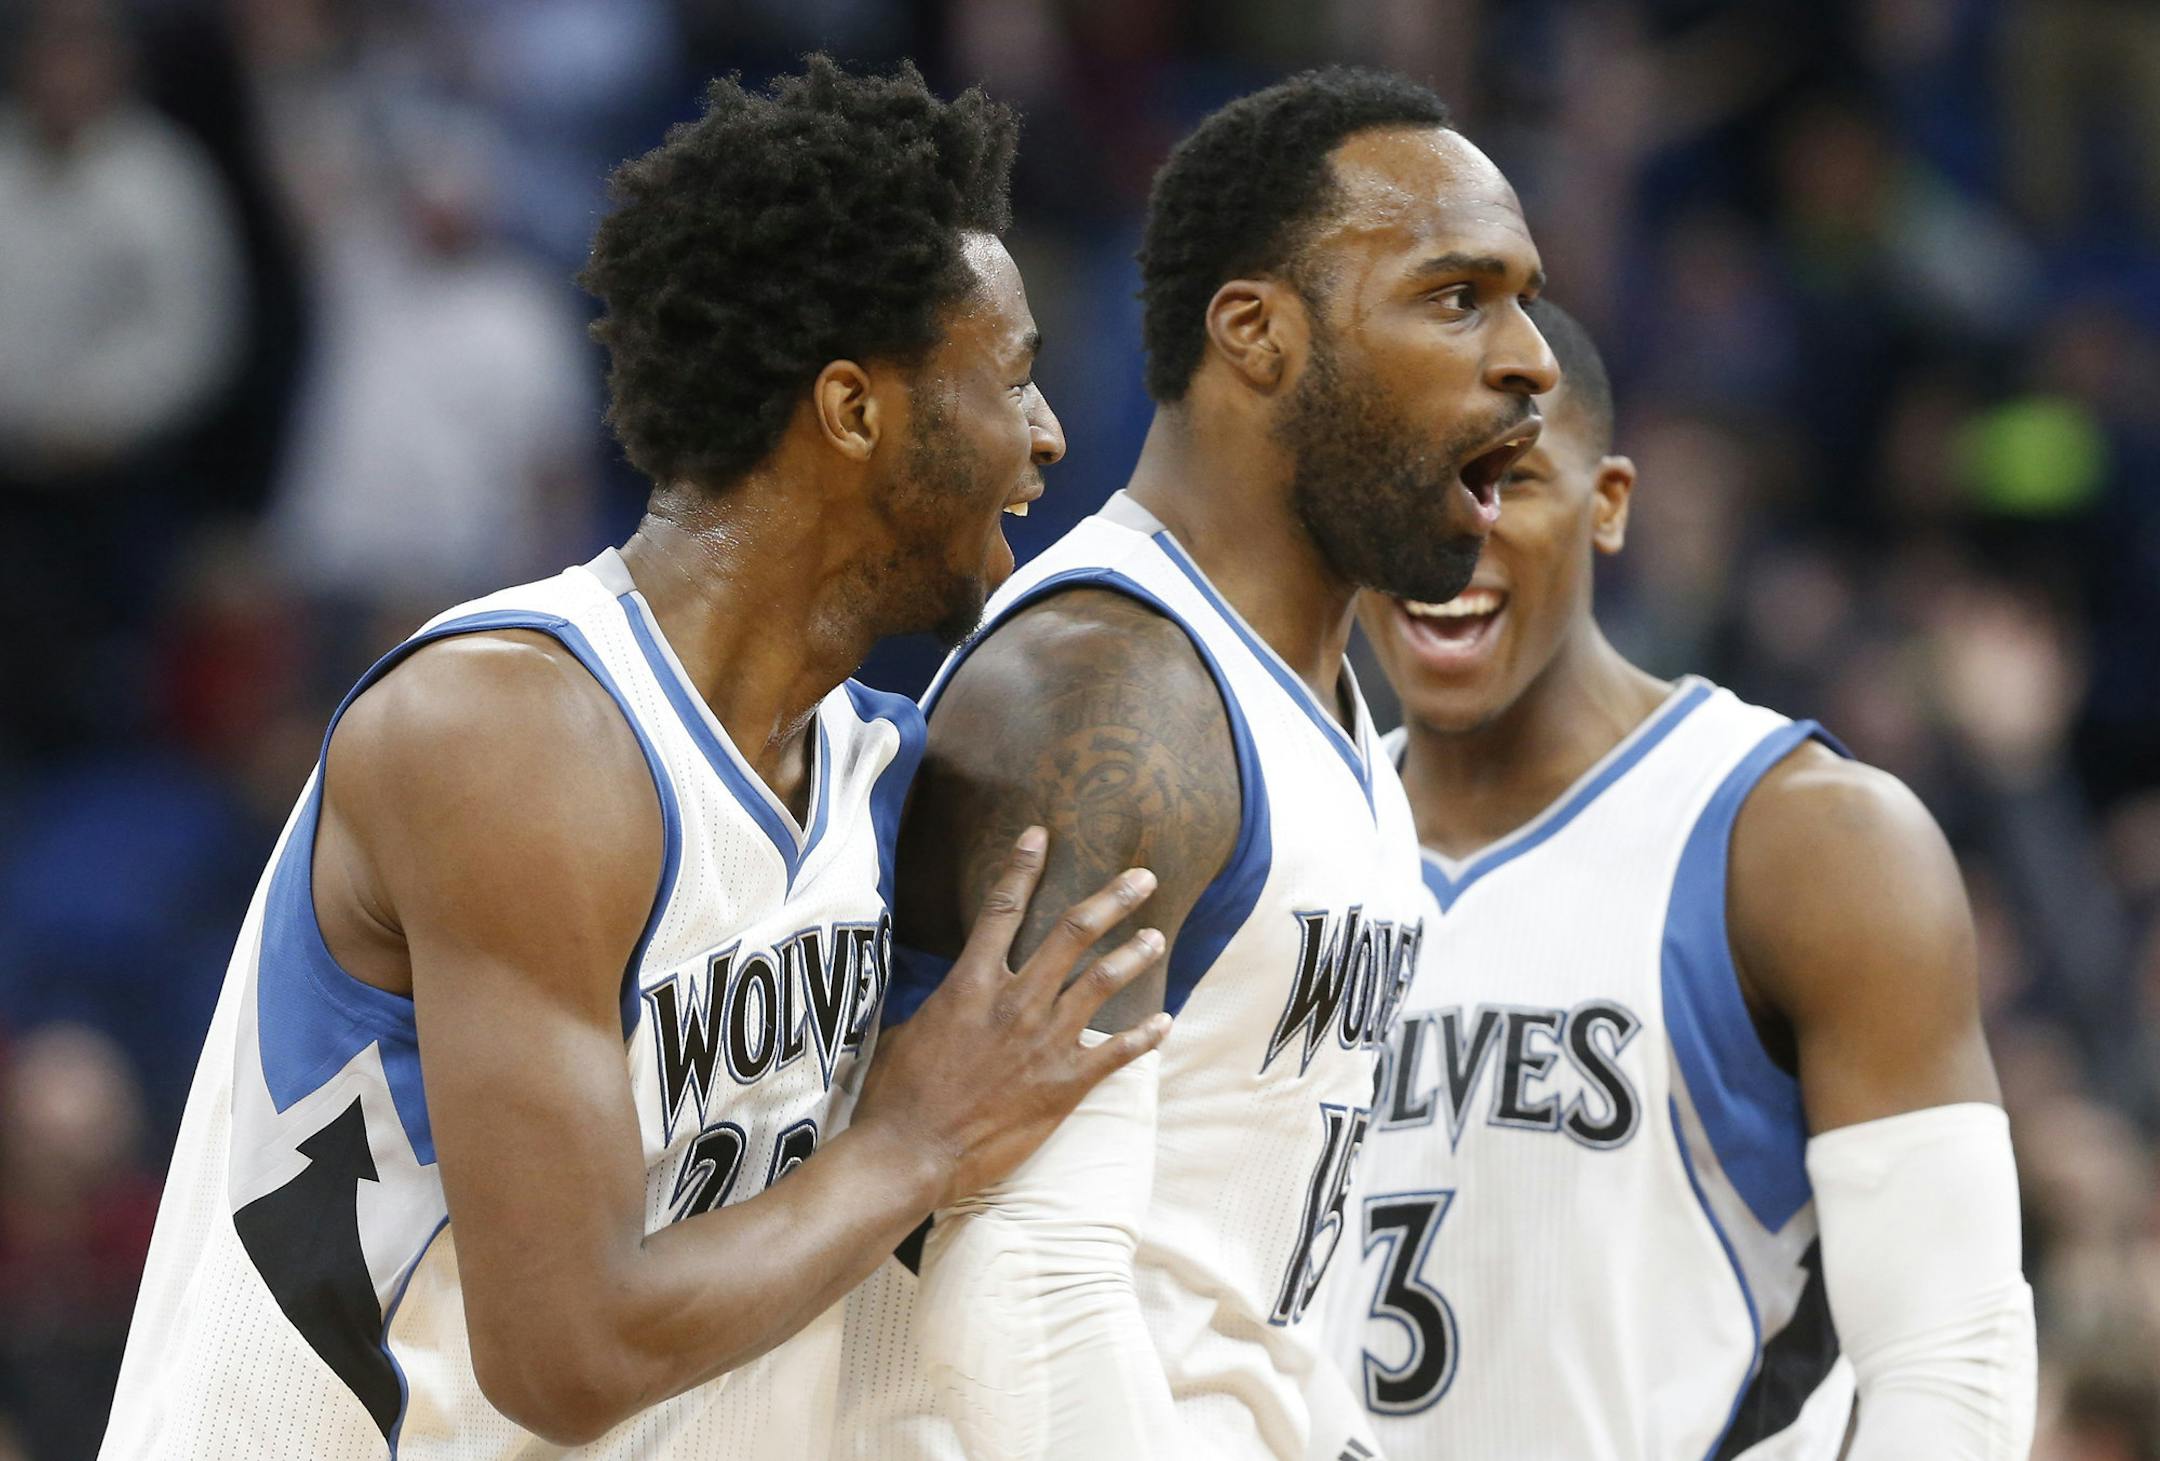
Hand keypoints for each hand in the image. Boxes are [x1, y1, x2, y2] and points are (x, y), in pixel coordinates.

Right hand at [853, 826, 1169, 1210]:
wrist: (911, 1152)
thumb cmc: (897, 1094)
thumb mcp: (910, 1029)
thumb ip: (944, 1003)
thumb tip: (953, 993)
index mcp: (971, 983)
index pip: (1001, 909)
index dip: (1023, 867)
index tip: (1041, 835)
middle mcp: (1015, 1002)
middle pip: (1072, 933)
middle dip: (1113, 899)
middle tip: (1143, 877)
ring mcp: (1044, 1041)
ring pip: (1103, 982)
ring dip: (1134, 955)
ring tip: (1156, 937)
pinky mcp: (1065, 1084)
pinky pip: (1117, 1052)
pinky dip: (1145, 1036)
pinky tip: (1165, 1022)